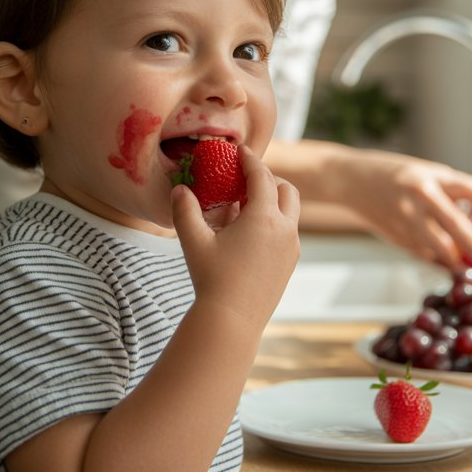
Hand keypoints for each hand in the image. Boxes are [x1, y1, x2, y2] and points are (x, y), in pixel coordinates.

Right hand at [171, 145, 300, 329]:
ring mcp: (291, 247)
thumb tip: (179, 189)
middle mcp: (285, 229)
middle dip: (269, 179)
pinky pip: (287, 232)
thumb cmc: (211, 279)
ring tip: (246, 206)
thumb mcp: (193, 241)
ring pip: (290, 211)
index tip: (240, 151)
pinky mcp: (290, 263)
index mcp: (264, 218)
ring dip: (273, 201)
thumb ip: (185, 210)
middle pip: (287, 190)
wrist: (232, 321)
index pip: (262, 177)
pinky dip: (274, 222)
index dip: (250, 160)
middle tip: (246, 179)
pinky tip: (249, 233)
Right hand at [332, 148, 471, 268]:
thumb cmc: (394, 174)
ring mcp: (406, 221)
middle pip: (460, 229)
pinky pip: (426, 255)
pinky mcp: (397, 238)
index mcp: (431, 178)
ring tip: (465, 260)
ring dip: (458, 259)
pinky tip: (443, 257)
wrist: (352, 181)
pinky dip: (439, 259)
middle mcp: (419, 199)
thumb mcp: (427, 172)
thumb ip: (454, 194)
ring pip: (443, 250)